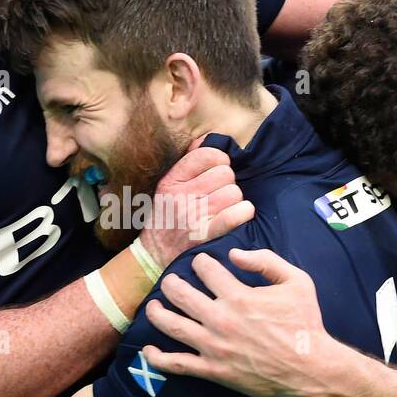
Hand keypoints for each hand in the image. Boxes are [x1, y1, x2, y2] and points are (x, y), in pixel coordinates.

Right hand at [141, 146, 254, 268]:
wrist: (153, 256)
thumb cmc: (165, 219)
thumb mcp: (166, 187)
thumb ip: (185, 164)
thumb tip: (205, 140)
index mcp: (171, 181)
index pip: (206, 155)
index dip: (219, 160)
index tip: (217, 170)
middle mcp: (181, 197)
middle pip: (225, 173)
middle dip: (227, 182)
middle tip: (219, 194)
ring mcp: (193, 216)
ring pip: (234, 192)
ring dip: (235, 200)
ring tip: (225, 208)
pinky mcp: (206, 235)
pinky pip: (237, 213)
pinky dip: (243, 213)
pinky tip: (239, 215)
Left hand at [141, 247, 327, 396]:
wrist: (309, 367)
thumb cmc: (304, 323)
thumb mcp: (296, 281)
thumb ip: (265, 261)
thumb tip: (234, 254)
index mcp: (238, 296)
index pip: (206, 269)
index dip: (201, 262)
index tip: (201, 263)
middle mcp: (220, 319)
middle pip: (180, 294)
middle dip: (171, 283)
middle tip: (171, 281)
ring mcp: (213, 346)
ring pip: (172, 326)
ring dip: (157, 313)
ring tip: (153, 306)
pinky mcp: (212, 370)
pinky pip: (177, 364)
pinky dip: (158, 358)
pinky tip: (148, 350)